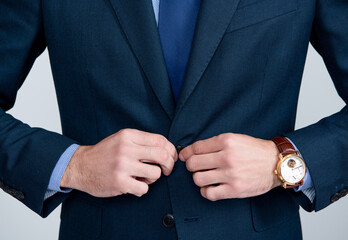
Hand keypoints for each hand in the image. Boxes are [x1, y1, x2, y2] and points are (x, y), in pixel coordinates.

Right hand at [61, 128, 176, 197]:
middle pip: (162, 155)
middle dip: (169, 165)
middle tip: (166, 170)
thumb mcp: (121, 139)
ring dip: (153, 178)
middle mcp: (126, 148)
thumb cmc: (104, 153)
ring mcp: (122, 165)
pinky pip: (144, 188)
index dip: (171, 150)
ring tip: (142, 177)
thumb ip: (141, 141)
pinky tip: (133, 185)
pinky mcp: (119, 182)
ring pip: (155, 173)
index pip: (160, 140)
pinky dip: (142, 188)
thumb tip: (167, 149)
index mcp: (128, 135)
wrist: (79, 166)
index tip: (170, 158)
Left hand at [179, 133, 280, 200]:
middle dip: (190, 165)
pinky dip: (206, 191)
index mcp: (226, 141)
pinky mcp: (235, 189)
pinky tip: (211, 187)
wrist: (276, 163)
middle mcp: (227, 157)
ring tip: (205, 176)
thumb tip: (192, 151)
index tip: (184, 156)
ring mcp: (231, 174)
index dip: (186, 152)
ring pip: (198, 179)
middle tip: (195, 167)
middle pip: (193, 164)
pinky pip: (209, 194)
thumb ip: (214, 143)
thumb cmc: (254, 150)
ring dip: (198, 178)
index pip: (196, 148)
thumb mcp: (235, 138)